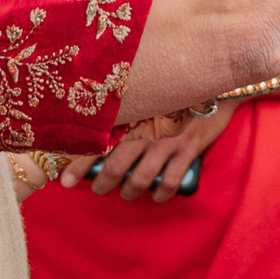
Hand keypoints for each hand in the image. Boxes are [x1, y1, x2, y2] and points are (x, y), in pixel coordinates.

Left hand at [63, 102, 235, 203]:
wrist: (216, 81)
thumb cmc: (175, 88)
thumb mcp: (149, 94)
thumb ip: (129, 108)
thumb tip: (103, 128)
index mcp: (132, 115)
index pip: (98, 142)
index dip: (79, 162)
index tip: (64, 180)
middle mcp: (145, 128)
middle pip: (116, 165)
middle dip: (102, 183)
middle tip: (97, 190)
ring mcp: (167, 140)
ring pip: (141, 177)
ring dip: (130, 191)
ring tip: (126, 195)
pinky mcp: (188, 148)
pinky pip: (171, 180)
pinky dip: (161, 193)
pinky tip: (157, 197)